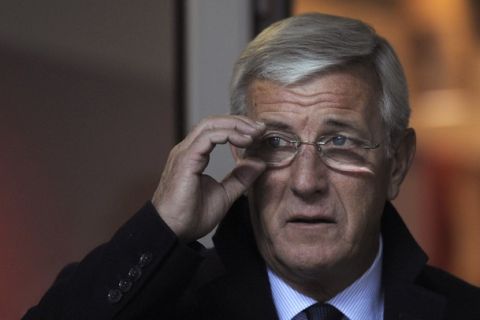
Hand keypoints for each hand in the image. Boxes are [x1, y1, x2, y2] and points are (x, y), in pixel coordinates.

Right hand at [152, 115, 265, 242]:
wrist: (172, 233)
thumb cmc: (190, 216)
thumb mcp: (225, 194)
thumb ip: (240, 177)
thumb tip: (259, 162)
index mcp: (194, 155)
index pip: (215, 130)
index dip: (238, 127)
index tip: (259, 134)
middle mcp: (187, 149)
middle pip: (213, 121)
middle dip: (239, 121)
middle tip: (261, 128)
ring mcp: (184, 153)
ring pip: (210, 124)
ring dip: (236, 125)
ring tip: (255, 132)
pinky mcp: (185, 160)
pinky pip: (207, 137)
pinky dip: (228, 134)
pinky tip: (245, 141)